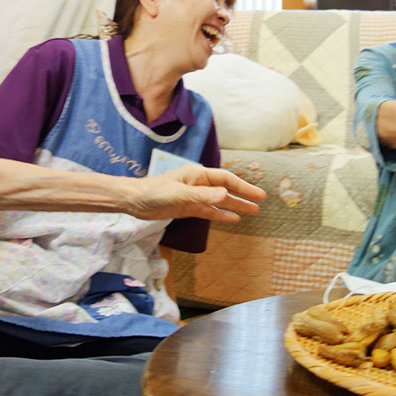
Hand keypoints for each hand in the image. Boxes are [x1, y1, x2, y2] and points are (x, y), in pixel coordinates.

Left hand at [127, 165, 266, 223]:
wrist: (135, 201)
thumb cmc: (155, 192)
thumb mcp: (180, 194)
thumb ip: (202, 196)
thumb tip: (225, 195)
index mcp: (198, 175)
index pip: (226, 179)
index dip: (243, 186)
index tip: (258, 195)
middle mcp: (199, 184)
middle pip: (226, 189)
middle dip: (243, 195)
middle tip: (261, 202)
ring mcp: (194, 197)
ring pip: (219, 201)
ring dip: (235, 206)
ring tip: (252, 212)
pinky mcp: (188, 208)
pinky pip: (209, 212)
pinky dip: (220, 215)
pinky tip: (232, 219)